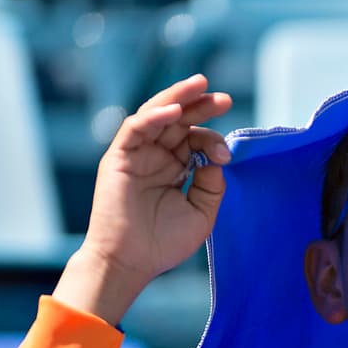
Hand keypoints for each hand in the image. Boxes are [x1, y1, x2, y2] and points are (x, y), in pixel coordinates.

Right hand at [56, 74, 232, 324]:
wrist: (132, 262)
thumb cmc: (164, 242)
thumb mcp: (201, 212)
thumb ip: (212, 184)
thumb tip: (217, 157)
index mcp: (175, 167)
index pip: (196, 140)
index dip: (213, 140)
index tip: (227, 153)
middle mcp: (156, 156)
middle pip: (180, 121)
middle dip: (201, 106)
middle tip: (225, 98)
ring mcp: (137, 154)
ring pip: (157, 115)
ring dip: (178, 98)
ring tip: (199, 85)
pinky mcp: (119, 156)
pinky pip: (136, 128)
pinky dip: (154, 116)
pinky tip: (174, 112)